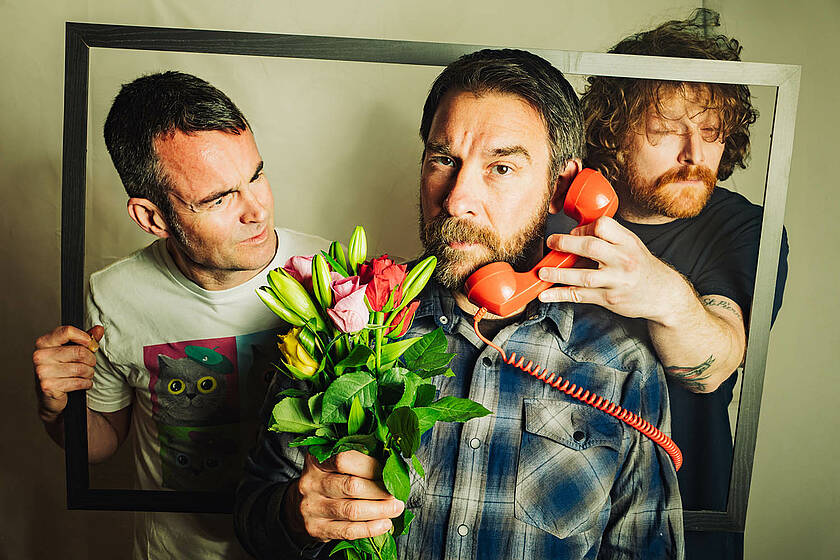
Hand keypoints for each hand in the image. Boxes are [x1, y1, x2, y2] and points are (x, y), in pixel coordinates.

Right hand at [33, 325, 103, 422]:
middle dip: (91, 359)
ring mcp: (42, 371)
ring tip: (86, 374)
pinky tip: (84, 383)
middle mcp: (40, 356)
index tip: (90, 344)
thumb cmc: (61, 369)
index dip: (84, 337)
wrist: (50, 395)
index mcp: (44, 343)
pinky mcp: (48, 386)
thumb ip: (85, 339)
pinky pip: (77, 382)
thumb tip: (99, 329)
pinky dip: (86, 383)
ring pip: (80, 368)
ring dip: (89, 373)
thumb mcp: (72, 351)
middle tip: (90, 363)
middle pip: (79, 351)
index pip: (67, 332)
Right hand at [285, 450, 404, 543]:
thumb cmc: (325, 481)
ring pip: (352, 510)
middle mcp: (311, 483)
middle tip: (396, 492)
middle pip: (351, 486)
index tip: (389, 471)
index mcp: (316, 461)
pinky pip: (347, 530)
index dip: (371, 465)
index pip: (345, 459)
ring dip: (379, 510)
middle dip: (380, 490)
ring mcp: (312, 507)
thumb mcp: (331, 464)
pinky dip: (370, 528)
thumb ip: (355, 460)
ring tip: (395, 508)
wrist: (298, 507)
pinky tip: (384, 524)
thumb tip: (390, 463)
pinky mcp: (317, 529)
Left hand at [538, 217, 690, 323]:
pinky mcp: (609, 299)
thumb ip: (608, 238)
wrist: (664, 294)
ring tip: (542, 272)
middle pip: (591, 248)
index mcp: (628, 242)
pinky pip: (581, 296)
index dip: (585, 227)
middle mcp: (623, 260)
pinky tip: (545, 295)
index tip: (574, 232)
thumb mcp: (631, 245)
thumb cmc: (641, 266)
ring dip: (559, 274)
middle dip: (566, 244)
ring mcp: (616, 282)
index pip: (603, 226)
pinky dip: (560, 295)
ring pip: (583, 276)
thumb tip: (574, 233)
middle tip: (550, 242)